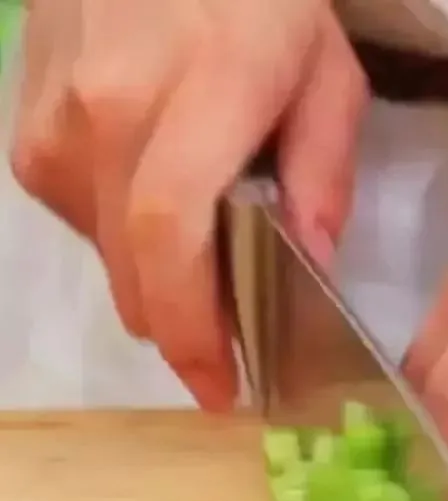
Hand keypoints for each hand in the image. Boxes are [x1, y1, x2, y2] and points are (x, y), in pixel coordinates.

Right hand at [12, 0, 365, 409]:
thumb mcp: (326, 74)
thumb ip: (322, 172)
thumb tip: (310, 264)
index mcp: (196, 94)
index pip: (172, 237)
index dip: (193, 329)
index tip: (222, 387)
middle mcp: (102, 116)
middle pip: (131, 268)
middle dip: (180, 329)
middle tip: (227, 352)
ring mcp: (50, 123)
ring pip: (104, 253)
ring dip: (157, 279)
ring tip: (207, 259)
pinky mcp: (26, 127)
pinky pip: (79, 216)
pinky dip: (125, 236)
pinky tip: (162, 204)